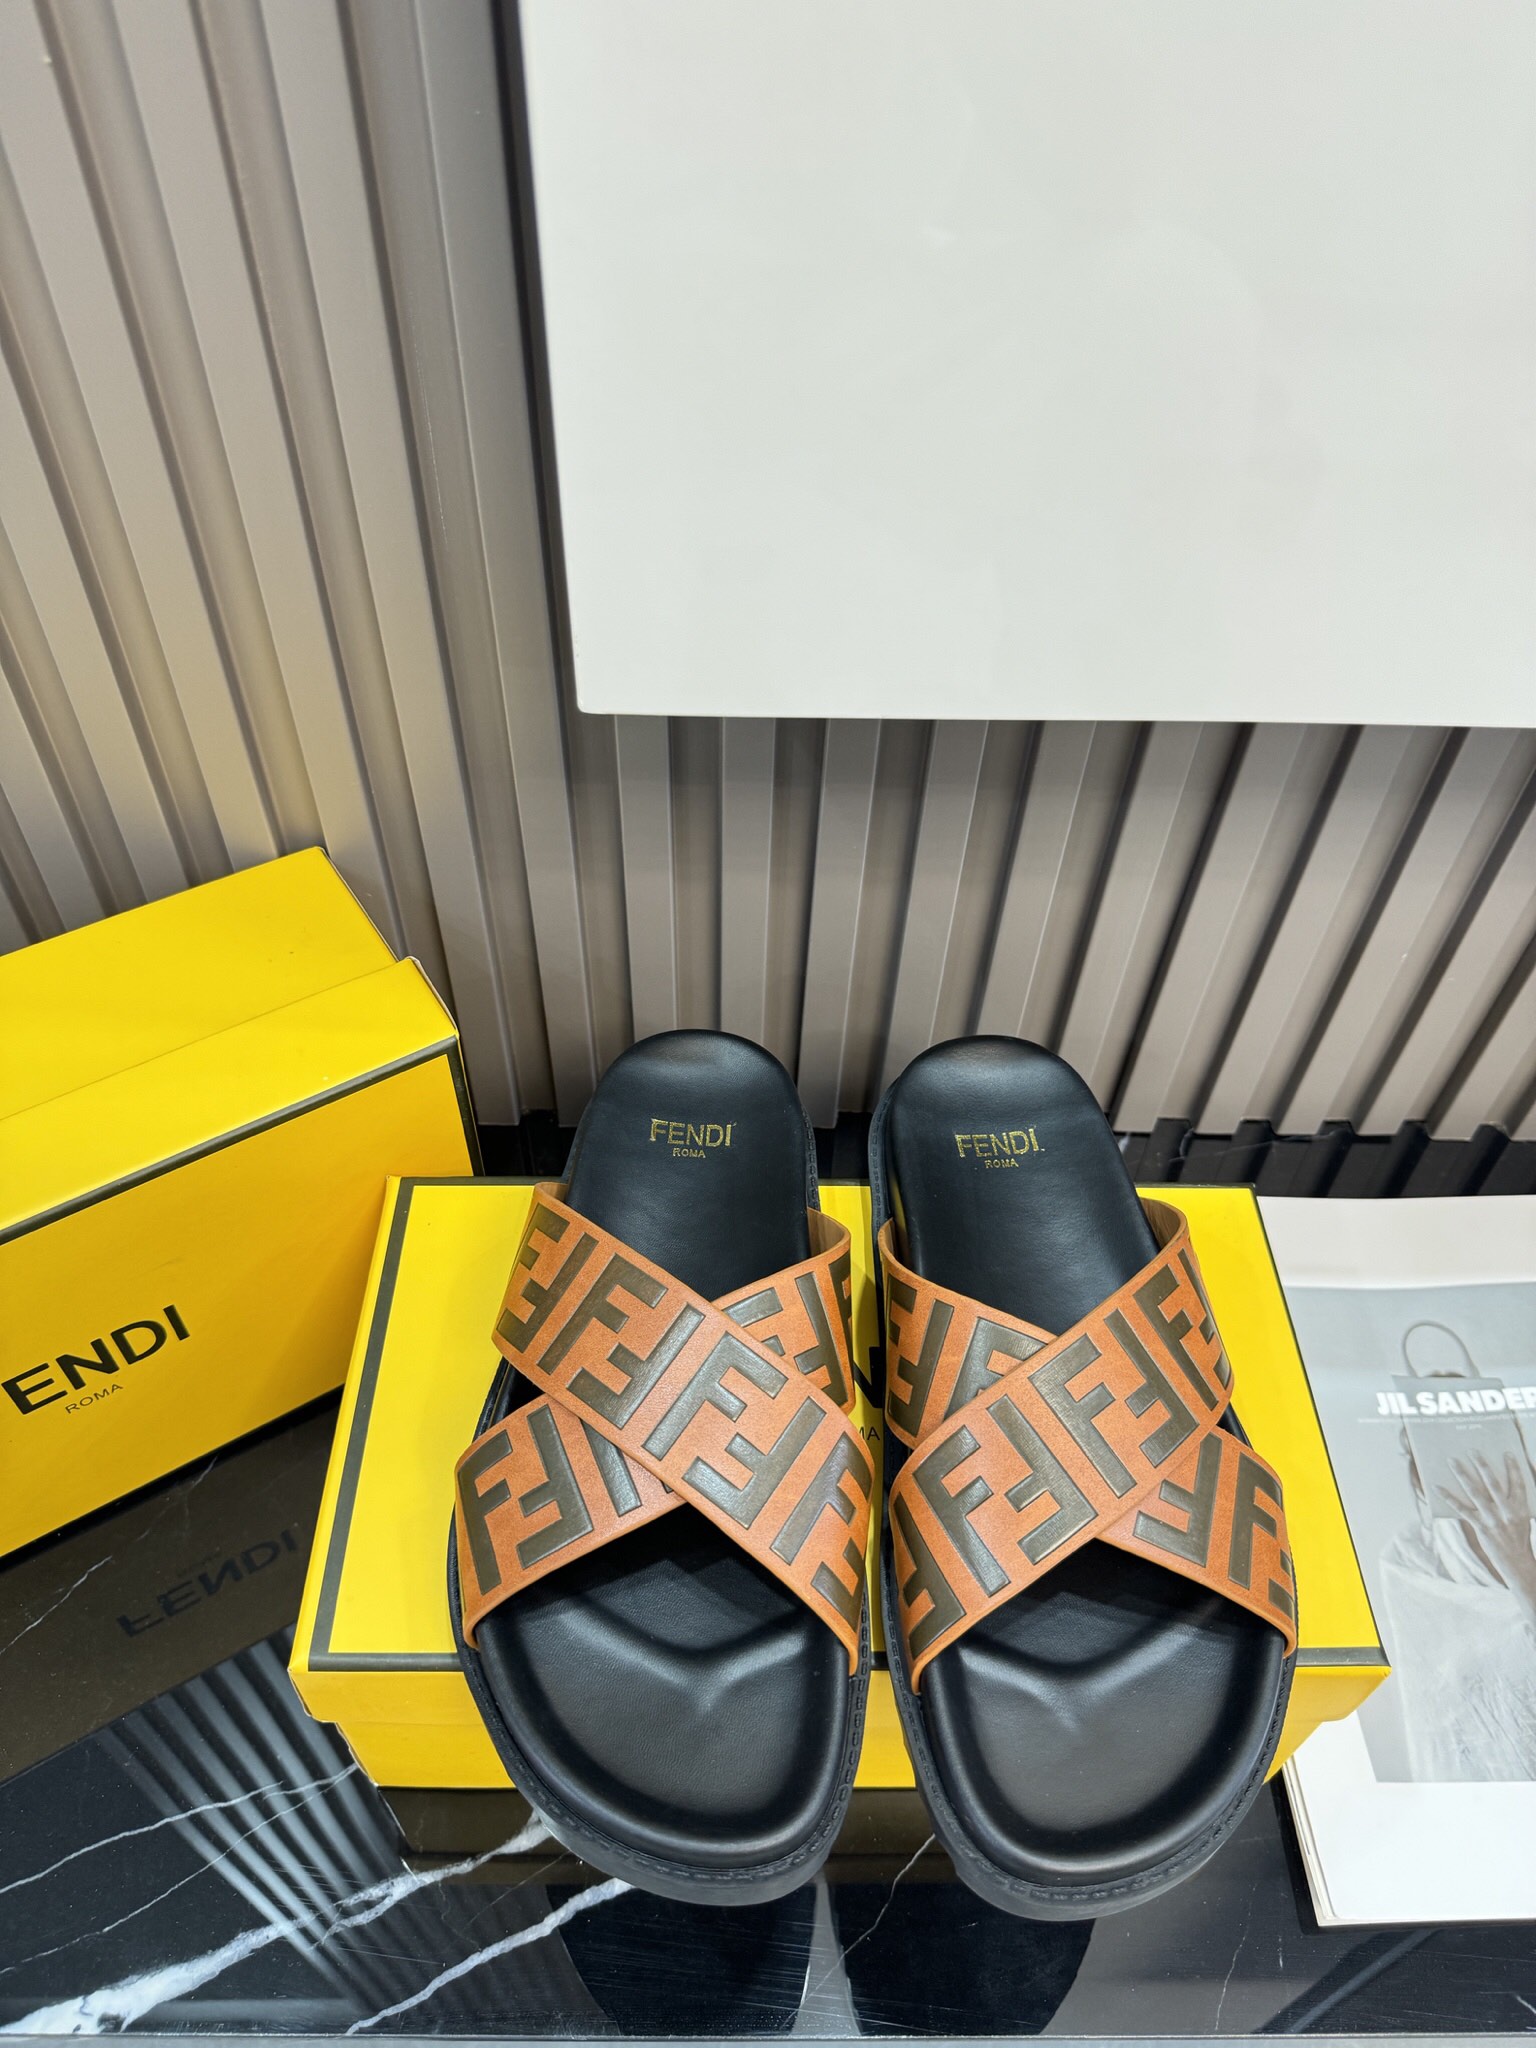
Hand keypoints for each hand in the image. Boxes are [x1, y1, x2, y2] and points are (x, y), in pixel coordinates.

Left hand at [1436, 1451, 1535, 1618]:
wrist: (1518, 1564)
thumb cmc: (1518, 1539)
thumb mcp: (1522, 1519)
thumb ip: (1512, 1503)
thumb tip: (1498, 1487)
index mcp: (1521, 1508)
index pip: (1518, 1483)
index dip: (1512, 1468)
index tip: (1507, 1453)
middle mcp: (1507, 1511)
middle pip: (1493, 1482)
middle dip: (1482, 1465)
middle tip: (1472, 1450)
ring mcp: (1493, 1519)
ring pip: (1475, 1492)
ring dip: (1462, 1474)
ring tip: (1452, 1461)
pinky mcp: (1481, 1527)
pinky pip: (1462, 1509)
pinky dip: (1449, 1497)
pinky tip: (1438, 1487)